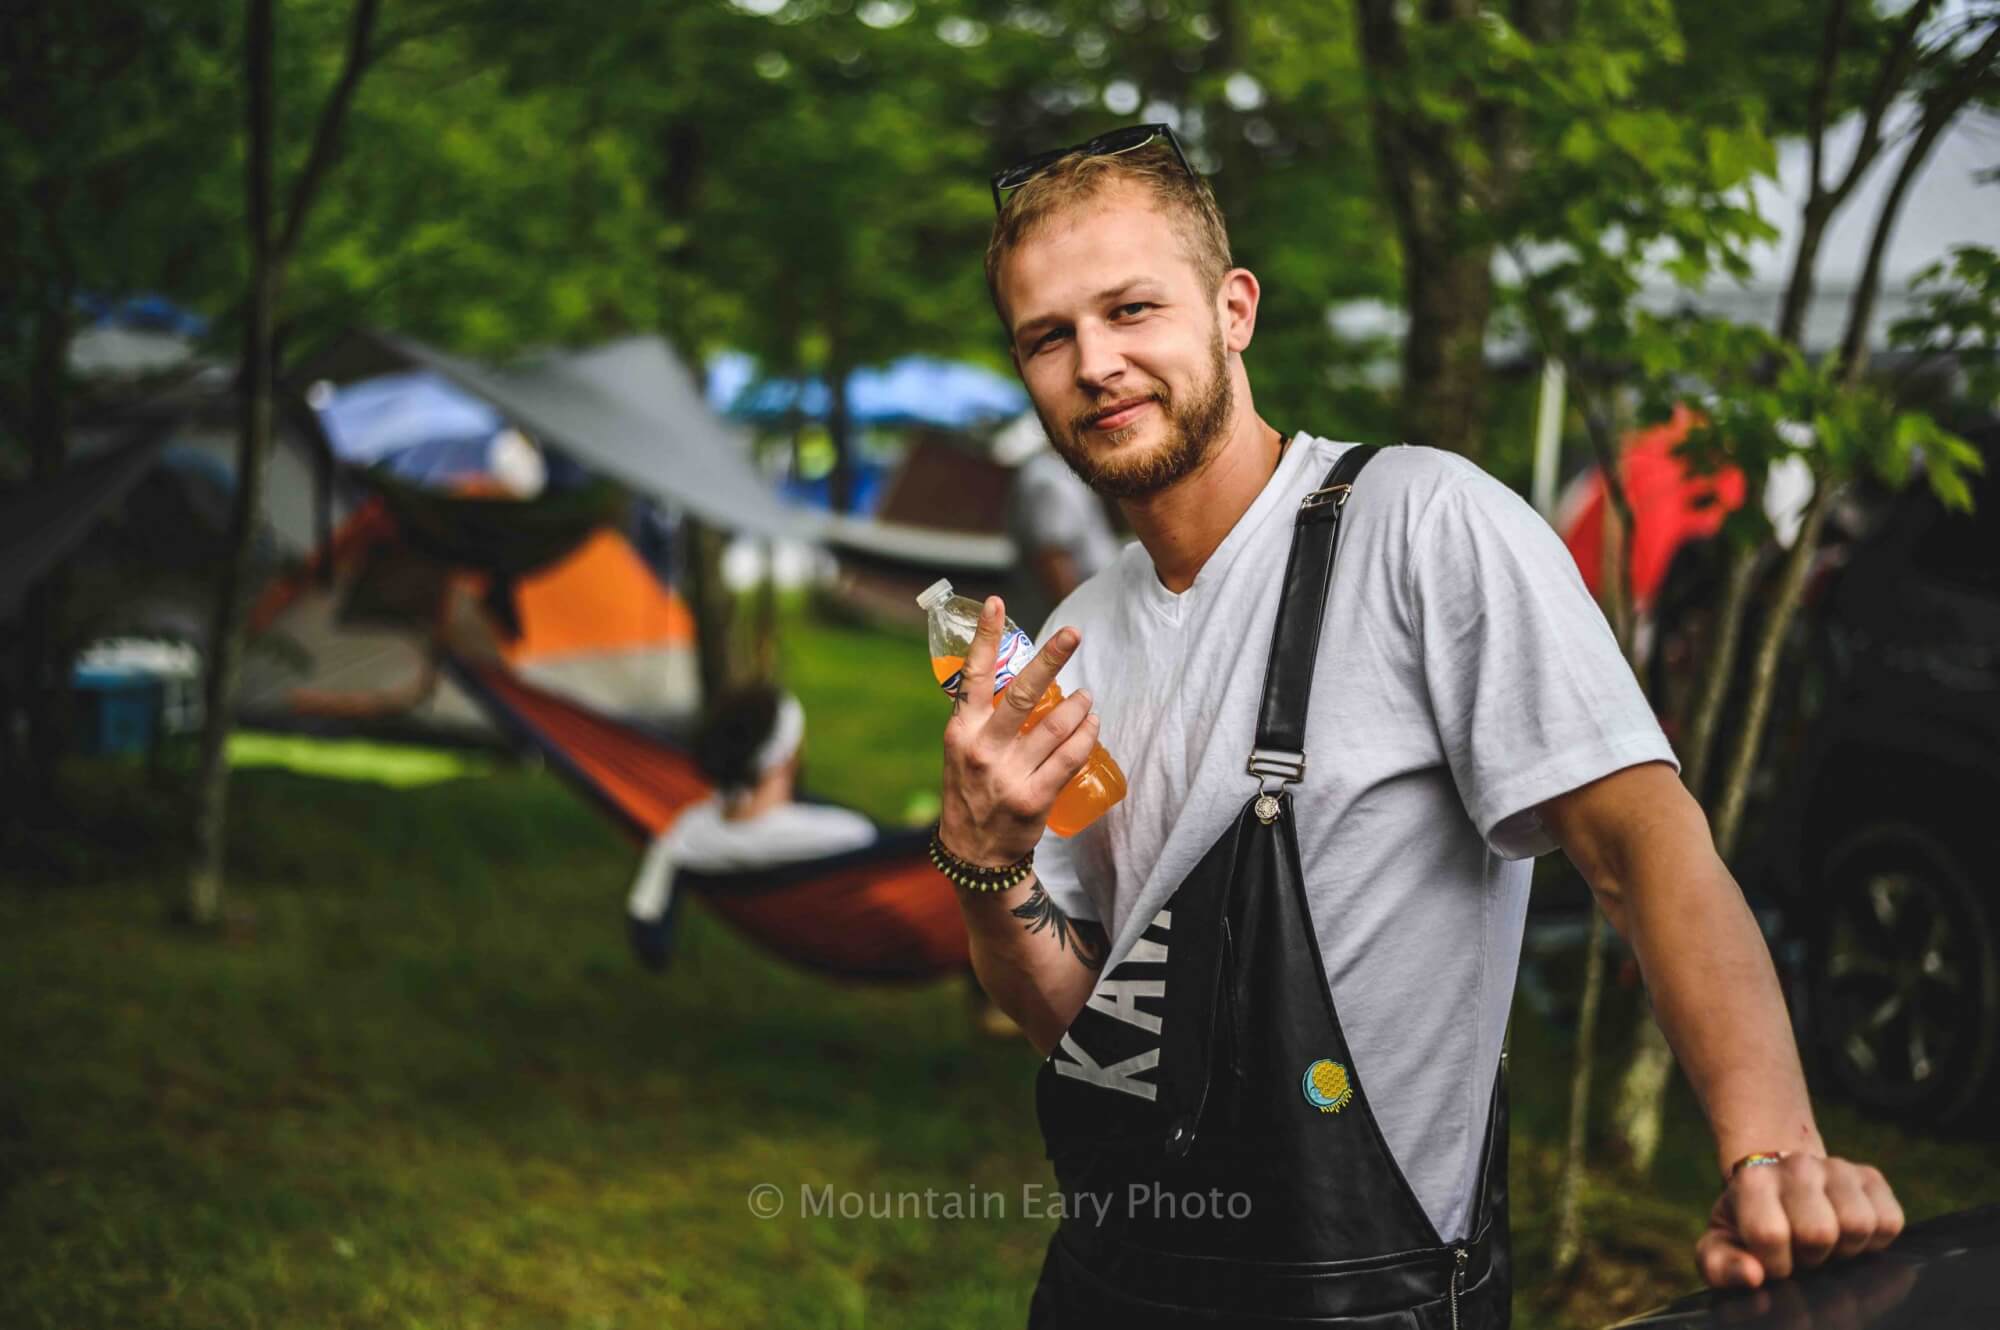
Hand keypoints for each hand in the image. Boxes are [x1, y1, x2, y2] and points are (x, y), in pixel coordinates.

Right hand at [938, 596, 1097, 866]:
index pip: (972, 675)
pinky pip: (1070, 758)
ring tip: (1087, 697)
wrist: (974, 853)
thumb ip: (981, 717)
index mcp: (960, 731)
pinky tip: (1093, 724)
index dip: (986, 637)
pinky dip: (1087, 736)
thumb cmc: (971, 791)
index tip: (998, 603)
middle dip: (1051, 659)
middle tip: (1073, 634)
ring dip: (1079, 706)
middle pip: (1021, 693)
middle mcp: (981, 749)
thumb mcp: (961, 751)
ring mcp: (1008, 775)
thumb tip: (1013, 673)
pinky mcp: (1033, 797)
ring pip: (1054, 725)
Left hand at [1696, 1154, 1904, 1288]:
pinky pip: (1890, 1222)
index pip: (1770, 1234)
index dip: (1776, 1263)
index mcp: (1753, 1180)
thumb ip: (1722, 1266)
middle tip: (1800, 1252)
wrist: (1777, 1184)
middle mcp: (1796, 1165)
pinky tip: (1847, 1235)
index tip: (1773, 1261)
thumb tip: (1754, 1276)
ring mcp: (1837, 1167)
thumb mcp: (1721, 1245)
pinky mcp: (1871, 1177)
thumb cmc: (1748, 1225)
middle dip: (1812, 1257)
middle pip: (1820, 1232)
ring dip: (1845, 1249)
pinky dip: (1874, 1241)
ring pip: (1859, 1226)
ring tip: (1824, 1244)